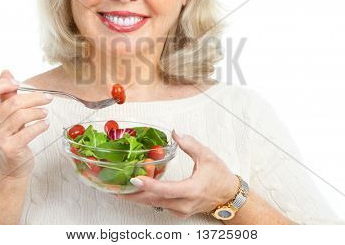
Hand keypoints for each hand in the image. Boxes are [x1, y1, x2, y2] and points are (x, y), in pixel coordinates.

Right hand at [0, 70, 52, 178]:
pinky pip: (29, 130)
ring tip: (45, 113)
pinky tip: (45, 124)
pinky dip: (41, 125)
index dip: (3, 84)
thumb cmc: (11, 137)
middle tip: (48, 98)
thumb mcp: (7, 115)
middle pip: (12, 102)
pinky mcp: (9, 148)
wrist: (12, 167)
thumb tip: (6, 72)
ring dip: (38, 111)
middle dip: (34, 97)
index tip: (19, 84)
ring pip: (22, 115)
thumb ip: (6, 95)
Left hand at [116, 131, 239, 218]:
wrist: (229, 196)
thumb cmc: (220, 177)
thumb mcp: (207, 156)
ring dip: (136, 197)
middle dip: (133, 195)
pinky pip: (158, 205)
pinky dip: (146, 198)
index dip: (149, 185)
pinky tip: (136, 191)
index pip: (166, 190)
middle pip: (154, 200)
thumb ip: (190, 144)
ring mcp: (180, 210)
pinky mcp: (178, 211)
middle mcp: (184, 204)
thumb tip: (175, 133)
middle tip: (115, 187)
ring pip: (154, 204)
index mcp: (192, 190)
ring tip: (119, 189)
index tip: (135, 179)